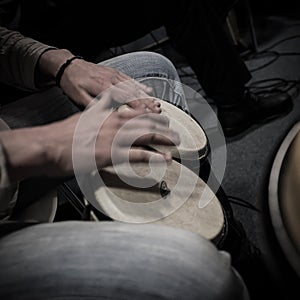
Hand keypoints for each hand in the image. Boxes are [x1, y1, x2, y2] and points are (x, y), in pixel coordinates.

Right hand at [0, 99, 178, 180]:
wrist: (48, 145)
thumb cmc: (63, 134)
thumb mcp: (83, 115)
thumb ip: (99, 110)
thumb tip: (108, 106)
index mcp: (108, 114)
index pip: (137, 111)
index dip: (153, 114)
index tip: (162, 117)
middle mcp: (115, 123)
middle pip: (147, 122)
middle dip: (164, 127)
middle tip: (174, 132)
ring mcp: (115, 138)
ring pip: (147, 135)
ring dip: (164, 139)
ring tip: (175, 142)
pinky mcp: (112, 155)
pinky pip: (139, 155)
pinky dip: (154, 157)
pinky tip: (164, 159)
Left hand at [38, 49, 159, 111]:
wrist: (67, 65)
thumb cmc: (72, 83)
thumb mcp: (79, 98)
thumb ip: (95, 107)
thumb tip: (108, 116)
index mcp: (103, 87)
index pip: (125, 98)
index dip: (137, 107)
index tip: (147, 114)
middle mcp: (111, 80)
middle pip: (133, 93)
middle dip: (147, 103)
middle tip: (157, 111)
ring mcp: (114, 75)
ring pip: (134, 86)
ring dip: (146, 96)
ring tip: (156, 104)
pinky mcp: (114, 73)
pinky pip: (130, 79)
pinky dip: (139, 85)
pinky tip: (148, 90)